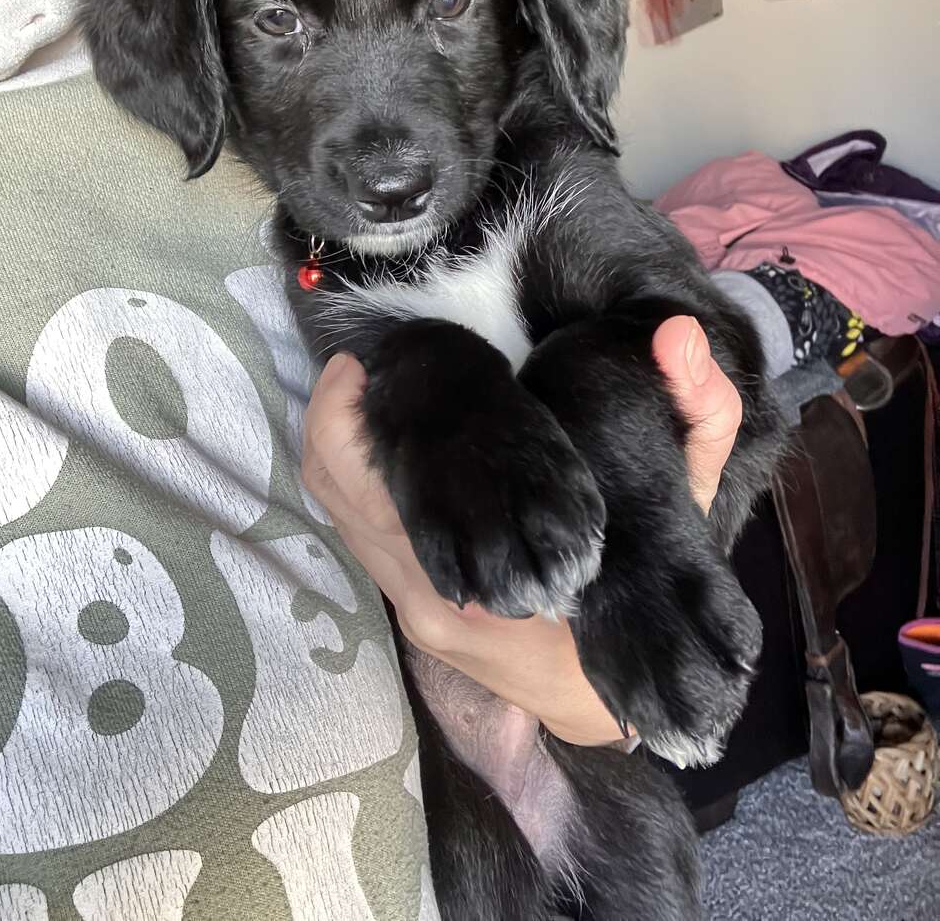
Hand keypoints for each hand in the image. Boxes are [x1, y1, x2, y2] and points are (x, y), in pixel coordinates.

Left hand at [300, 314, 741, 745]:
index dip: (363, 414)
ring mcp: (413, 605)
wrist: (613, 700)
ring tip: (361, 386)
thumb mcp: (687, 509)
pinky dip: (352, 480)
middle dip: (334, 416)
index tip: (375, 358)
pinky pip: (355, 531)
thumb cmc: (648, 601)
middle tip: (358, 363)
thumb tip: (679, 334)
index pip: (391, 479)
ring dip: (336, 446)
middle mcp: (433, 592)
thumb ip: (699, 418)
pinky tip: (380, 438)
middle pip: (341, 489)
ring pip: (339, 512)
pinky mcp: (409, 608)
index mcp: (490, 571)